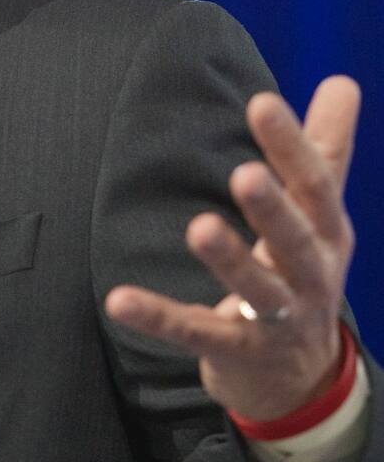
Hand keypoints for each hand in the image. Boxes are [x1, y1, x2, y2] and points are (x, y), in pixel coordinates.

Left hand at [105, 76, 360, 420]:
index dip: (291, 145)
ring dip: (228, 260)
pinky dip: (157, 317)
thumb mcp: (321, 215)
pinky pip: (195, 332)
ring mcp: (276, 320)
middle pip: (294, 240)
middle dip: (272, 208)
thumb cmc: (304, 275)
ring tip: (198, 228)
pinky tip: (118, 299)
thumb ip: (325, 149)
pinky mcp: (236, 352)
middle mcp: (310, 276)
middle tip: (245, 174)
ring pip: (255, 290)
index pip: (315, 184)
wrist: (303, 379)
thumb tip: (343, 81)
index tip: (262, 103)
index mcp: (327, 234)